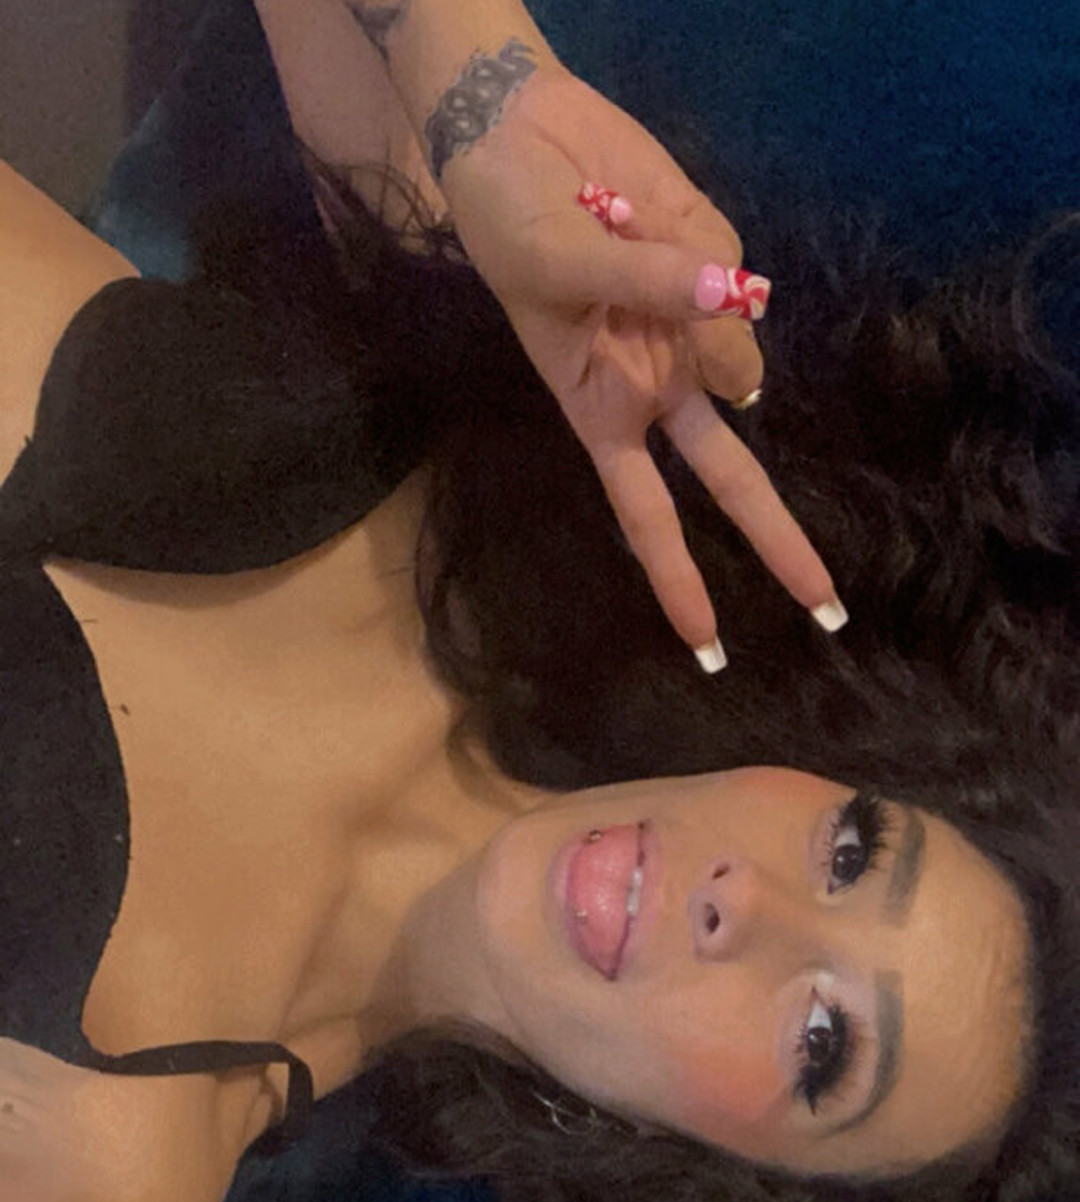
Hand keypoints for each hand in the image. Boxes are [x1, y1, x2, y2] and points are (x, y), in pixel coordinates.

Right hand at [434, 60, 846, 664]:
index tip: (706, 646)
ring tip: (618, 225)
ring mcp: (689, 326)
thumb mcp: (560, 272)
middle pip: (727, 473)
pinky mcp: (712, 264)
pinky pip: (730, 266)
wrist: (515, 127)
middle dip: (775, 536)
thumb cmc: (509, 222)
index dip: (679, 578)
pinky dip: (695, 240)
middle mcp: (655, 383)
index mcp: (601, 412)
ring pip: (736, 341)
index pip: (648, 514)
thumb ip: (651, 299)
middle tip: (827, 606)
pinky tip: (638, 208)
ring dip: (694, 292)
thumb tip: (740, 310)